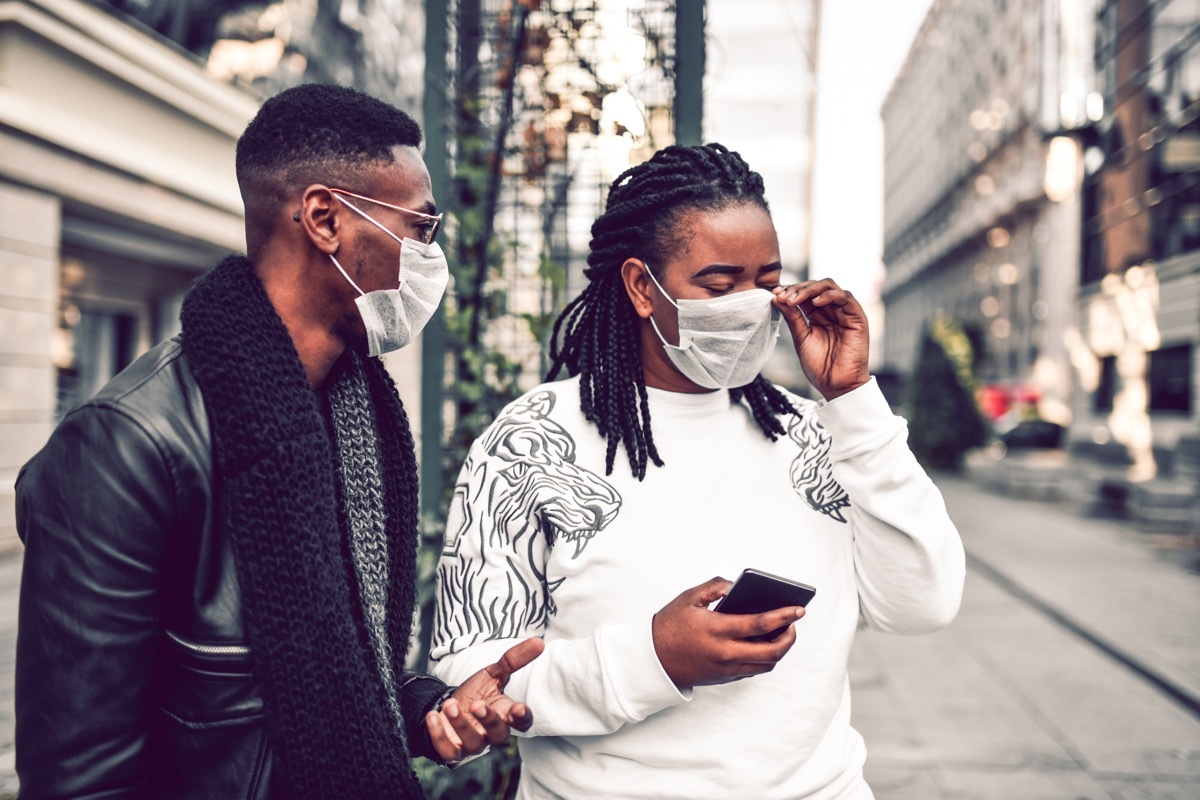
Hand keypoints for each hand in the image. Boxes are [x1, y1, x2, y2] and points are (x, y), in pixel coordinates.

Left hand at [424, 637, 544, 763]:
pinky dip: (439, 735)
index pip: (522, 722)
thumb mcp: (493, 674)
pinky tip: (433, 716)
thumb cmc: (476, 693)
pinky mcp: (452, 751)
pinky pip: (448, 751)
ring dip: (461, 724)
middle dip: (489, 720)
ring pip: (473, 743)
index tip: (518, 709)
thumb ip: (514, 660)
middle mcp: (492, 733)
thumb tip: (539, 642)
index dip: (522, 718)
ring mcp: (473, 744)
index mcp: (505, 714)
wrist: (448, 708)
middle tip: (477, 704)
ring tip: (450, 704)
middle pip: (499, 735)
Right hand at [652, 577, 804, 688]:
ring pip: (766, 664)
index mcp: (717, 630)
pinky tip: (765, 642)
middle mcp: (725, 653)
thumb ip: (716, 586)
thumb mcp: (689, 598)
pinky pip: (754, 669)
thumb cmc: (669, 625)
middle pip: (772, 651)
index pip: (760, 623)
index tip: (799, 609)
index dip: (784, 616)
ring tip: (783, 632)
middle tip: (794, 623)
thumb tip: (737, 586)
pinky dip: (765, 657)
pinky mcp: (725, 677)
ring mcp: (727, 668)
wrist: (653, 659)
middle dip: (789, 636)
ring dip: (780, 649)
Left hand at [772, 279, 869, 400]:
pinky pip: (846, 297)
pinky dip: (830, 295)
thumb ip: (792, 317)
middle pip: (815, 287)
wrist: (836, 385)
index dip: (790, 290)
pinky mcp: (857, 318)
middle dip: (797, 288)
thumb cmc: (819, 366)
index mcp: (817, 315)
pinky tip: (815, 302)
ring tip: (794, 298)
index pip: (804, 294)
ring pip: (829, 287)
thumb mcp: (801, 338)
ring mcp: (844, 313)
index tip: (775, 293)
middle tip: (783, 295)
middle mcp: (831, 311)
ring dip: (810, 289)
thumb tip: (776, 298)